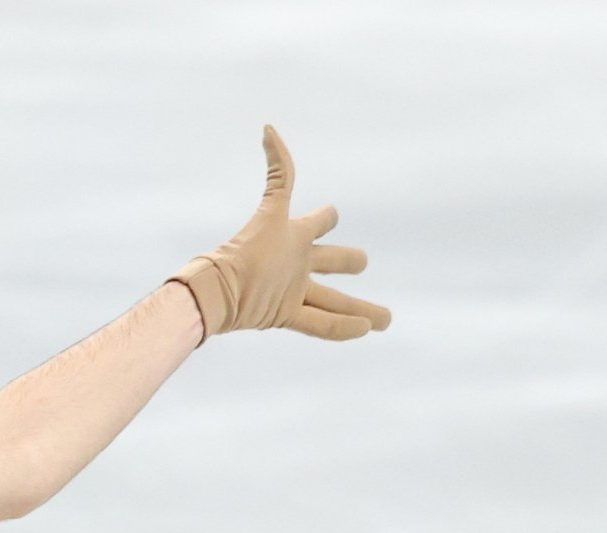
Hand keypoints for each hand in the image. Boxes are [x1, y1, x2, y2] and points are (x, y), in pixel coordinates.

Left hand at [171, 126, 390, 342]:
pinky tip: (364, 331)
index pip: (318, 223)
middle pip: (330, 261)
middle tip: (362, 262)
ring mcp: (291, 291)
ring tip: (386, 320)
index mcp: (294, 235)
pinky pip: (319, 324)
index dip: (326, 218)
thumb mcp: (272, 209)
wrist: (221, 290)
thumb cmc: (246, 249)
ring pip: (333, 301)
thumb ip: (279, 172)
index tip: (332, 215)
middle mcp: (296, 263)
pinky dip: (342, 329)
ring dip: (360, 310)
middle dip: (348, 261)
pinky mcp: (285, 316)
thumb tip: (268, 127)